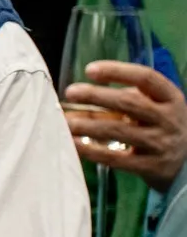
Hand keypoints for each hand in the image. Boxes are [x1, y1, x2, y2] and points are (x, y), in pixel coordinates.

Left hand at [65, 60, 186, 191]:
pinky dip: (92, 151)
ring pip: (119, 131)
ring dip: (88, 124)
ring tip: (65, 121)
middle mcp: (169, 118)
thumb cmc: (159, 127)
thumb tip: (75, 100)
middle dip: (97, 96)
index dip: (118, 71)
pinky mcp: (151, 167)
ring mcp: (161, 143)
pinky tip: (73, 144)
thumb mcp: (152, 108)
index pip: (147, 78)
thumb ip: (122, 101)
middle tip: (71, 91)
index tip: (90, 69)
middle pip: (130, 103)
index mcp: (171, 98)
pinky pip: (116, 158)